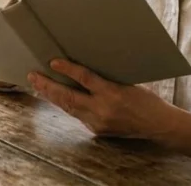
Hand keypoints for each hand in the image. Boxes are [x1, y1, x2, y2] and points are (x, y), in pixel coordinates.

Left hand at [28, 58, 178, 140]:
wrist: (157, 124)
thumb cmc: (145, 99)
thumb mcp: (126, 82)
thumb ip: (105, 79)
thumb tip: (83, 68)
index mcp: (113, 93)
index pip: (84, 78)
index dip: (67, 69)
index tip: (53, 61)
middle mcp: (103, 109)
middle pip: (69, 97)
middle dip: (48, 86)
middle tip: (33, 76)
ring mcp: (98, 122)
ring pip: (69, 108)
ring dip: (52, 97)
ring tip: (38, 86)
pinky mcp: (97, 130)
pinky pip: (77, 115)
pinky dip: (66, 106)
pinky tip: (56, 98)